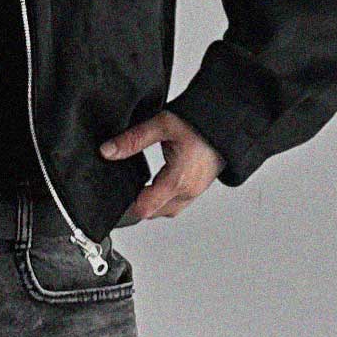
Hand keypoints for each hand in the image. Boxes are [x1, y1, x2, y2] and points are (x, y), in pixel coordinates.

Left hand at [99, 112, 224, 223]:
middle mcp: (187, 191)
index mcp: (177, 180)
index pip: (144, 209)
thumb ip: (133, 140)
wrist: (228, 123)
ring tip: (142, 185)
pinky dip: (165, 199)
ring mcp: (194, 193)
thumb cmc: (202, 123)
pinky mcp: (198, 189)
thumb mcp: (163, 125)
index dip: (128, 204)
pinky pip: (177, 203)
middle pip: (153, 213)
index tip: (119, 192)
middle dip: (138, 203)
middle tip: (128, 186)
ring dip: (153, 203)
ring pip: (166, 211)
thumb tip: (107, 151)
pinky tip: (159, 183)